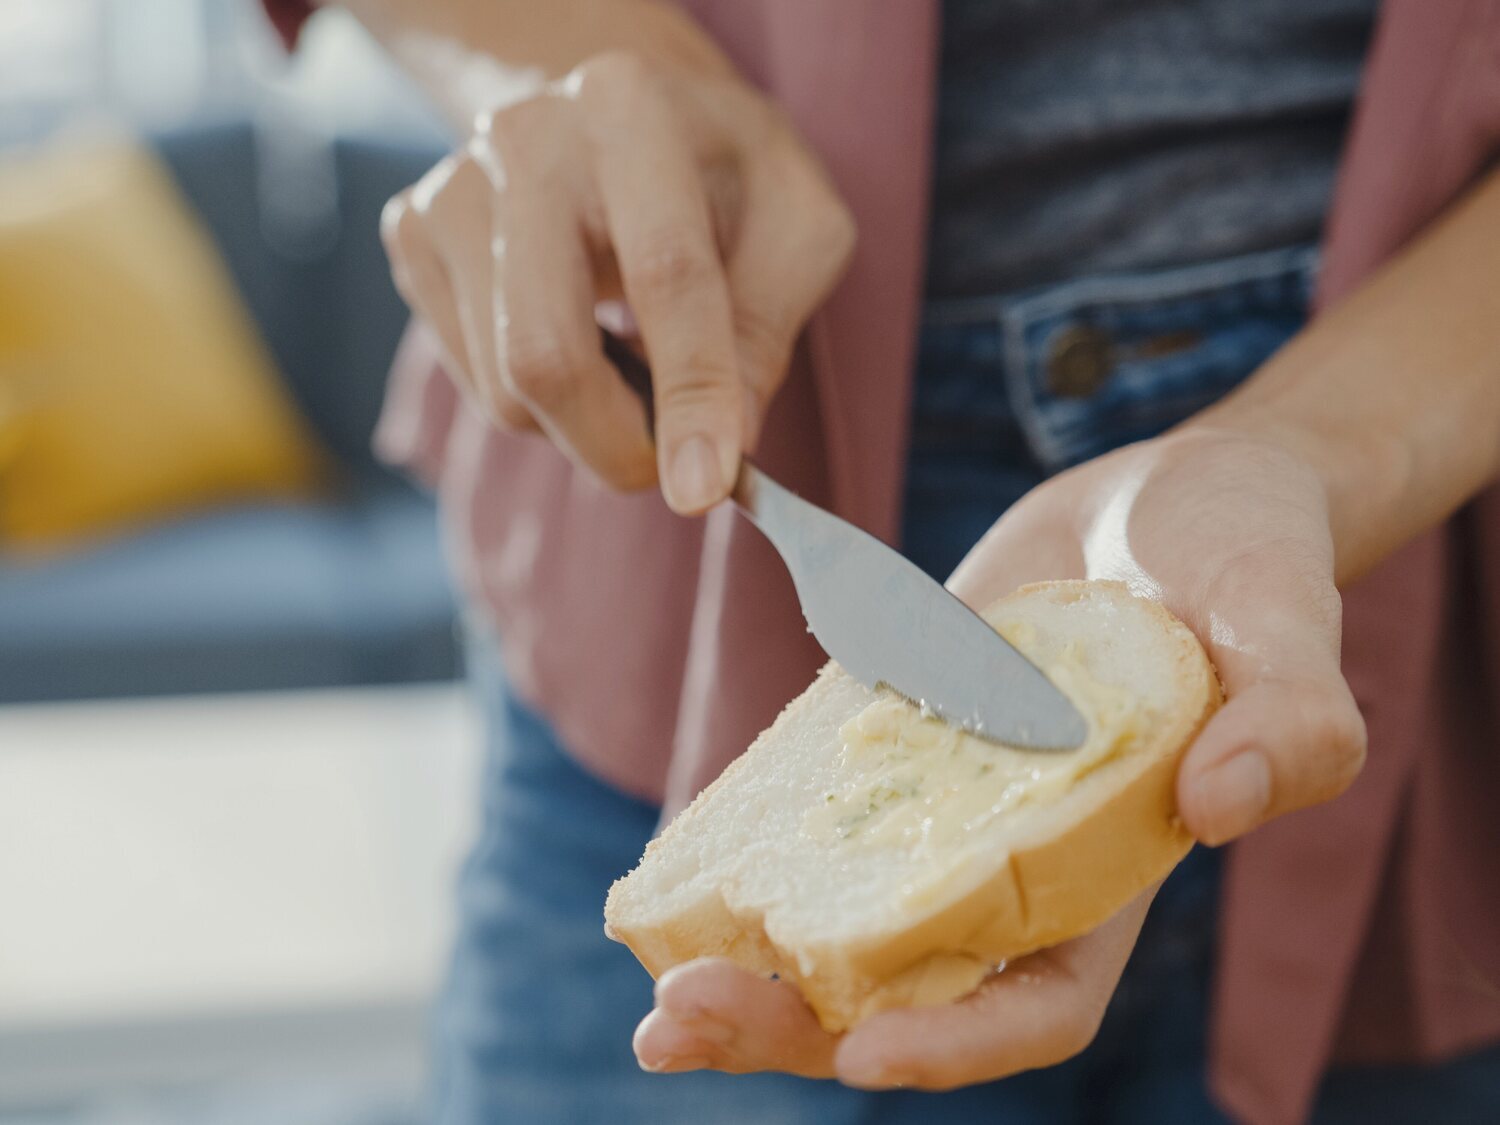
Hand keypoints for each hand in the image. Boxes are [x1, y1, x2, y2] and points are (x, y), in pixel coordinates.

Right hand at [379, 51, 854, 513]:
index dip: (691, 392)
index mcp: (633, 109)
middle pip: (545, 353)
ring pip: (504, 387)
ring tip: (633, 366)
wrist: (619, 111)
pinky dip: (538, 399)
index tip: (703, 488)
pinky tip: (577, 337)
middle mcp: (524, 138)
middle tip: (675, 467)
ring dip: (584, 423)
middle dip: (616, 445)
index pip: (665, 273)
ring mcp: (452, 187)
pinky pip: (472, 380)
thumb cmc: (723, 174)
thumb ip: (769, 329)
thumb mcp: (797, 225)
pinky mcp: (413, 235)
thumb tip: (721, 445)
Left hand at [634, 426, 1366, 1085]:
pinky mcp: (891, 743)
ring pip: (837, 921)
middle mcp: (1013, 861)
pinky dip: (747, 855)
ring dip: (746, 961)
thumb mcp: (1285, 622)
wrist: (1156, 498)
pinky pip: (810, 820)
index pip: (1037, 1001)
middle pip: (903, 987)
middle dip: (796, 1022)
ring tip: (651, 982)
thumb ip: (1291, 718)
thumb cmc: (1244, 560)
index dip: (957, 1042)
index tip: (863, 1050)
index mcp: (1110, 869)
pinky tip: (673, 865)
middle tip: (677, 1022)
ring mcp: (942, 806)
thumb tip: (1220, 805)